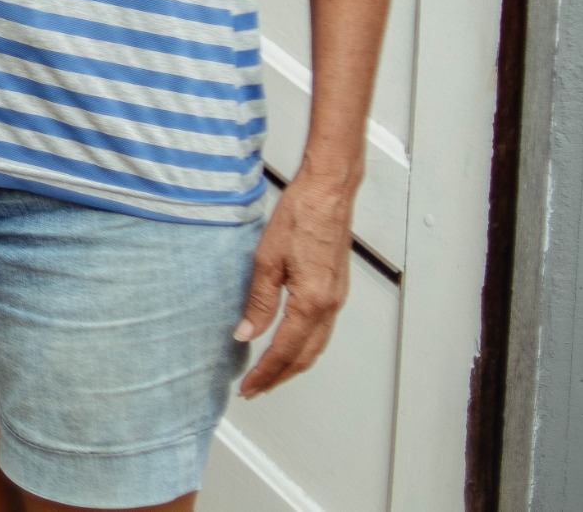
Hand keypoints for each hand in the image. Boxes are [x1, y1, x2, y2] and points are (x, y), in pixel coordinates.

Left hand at [234, 170, 356, 395]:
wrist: (328, 194)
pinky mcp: (336, 289)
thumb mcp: (267, 260)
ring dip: (293, 364)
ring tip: (270, 374)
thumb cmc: (300, 217)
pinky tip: (290, 343)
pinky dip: (305, 345)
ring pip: (316, 345)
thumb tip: (246, 333)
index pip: (284, 350)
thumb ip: (258, 302)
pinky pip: (322, 329)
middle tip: (256, 388)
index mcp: (311, 301)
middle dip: (279, 376)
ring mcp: (336, 298)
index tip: (248, 386)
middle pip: (304, 356)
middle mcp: (329, 305)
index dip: (265, 372)